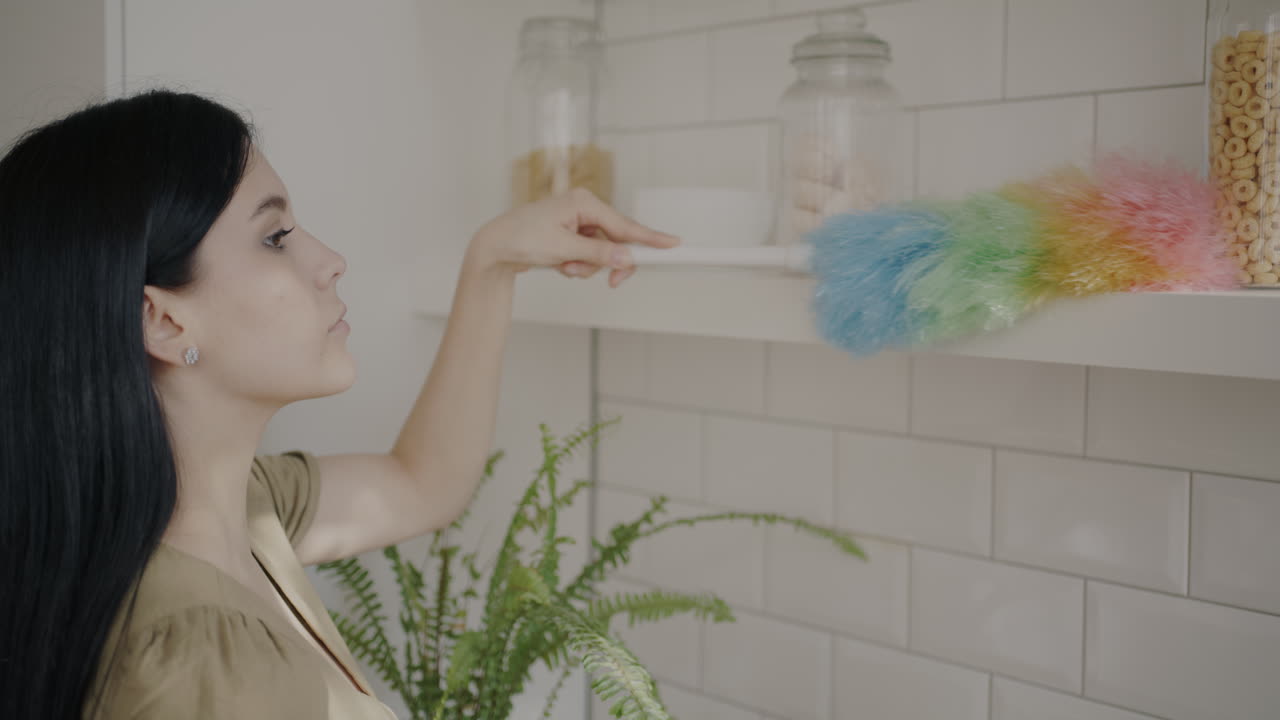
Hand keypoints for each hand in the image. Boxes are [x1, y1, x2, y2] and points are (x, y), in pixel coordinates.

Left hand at [469, 188, 681, 287]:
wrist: (494, 247)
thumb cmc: (522, 238)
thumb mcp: (563, 249)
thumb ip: (598, 253)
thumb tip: (626, 257)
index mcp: (584, 203)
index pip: (625, 225)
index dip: (650, 238)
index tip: (674, 244)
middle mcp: (584, 208)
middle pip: (617, 241)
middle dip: (607, 263)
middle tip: (611, 283)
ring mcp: (578, 222)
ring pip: (602, 252)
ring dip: (588, 267)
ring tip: (565, 267)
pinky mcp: (571, 235)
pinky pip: (589, 255)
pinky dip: (578, 265)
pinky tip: (560, 264)